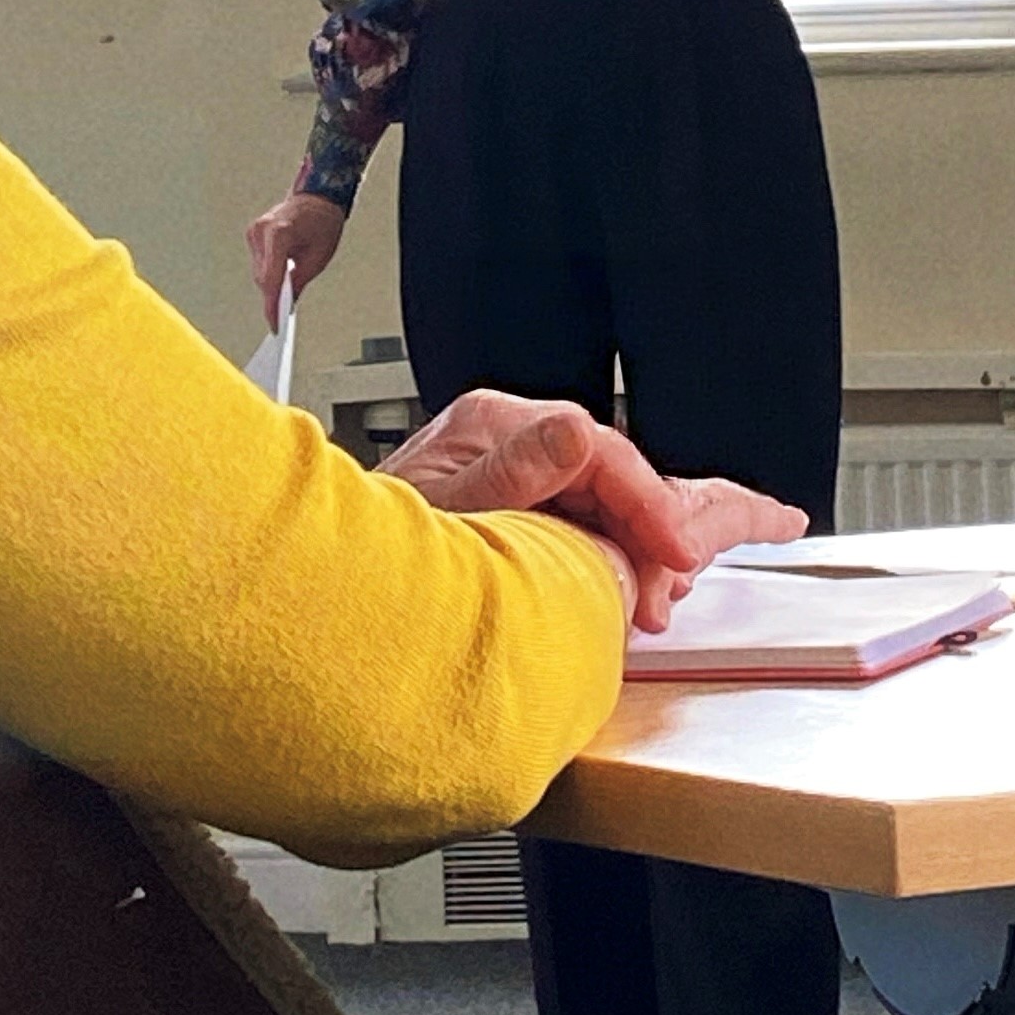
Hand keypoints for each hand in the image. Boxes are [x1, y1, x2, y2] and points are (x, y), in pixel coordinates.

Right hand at [245, 192, 345, 322]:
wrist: (318, 197)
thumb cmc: (322, 223)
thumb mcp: (318, 258)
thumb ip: (298, 282)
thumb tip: (286, 304)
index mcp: (279, 233)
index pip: (271, 277)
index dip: (272, 305)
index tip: (274, 324)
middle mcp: (262, 230)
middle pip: (263, 277)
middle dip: (273, 296)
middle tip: (281, 318)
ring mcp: (255, 231)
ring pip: (259, 271)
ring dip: (271, 284)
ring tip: (283, 297)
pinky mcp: (253, 233)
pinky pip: (258, 262)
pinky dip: (268, 272)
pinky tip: (279, 279)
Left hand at [377, 389, 807, 631]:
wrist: (326, 589)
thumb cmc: (362, 551)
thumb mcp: (436, 513)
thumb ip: (506, 477)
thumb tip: (574, 432)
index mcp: (494, 426)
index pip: (600, 451)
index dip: (646, 506)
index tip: (674, 559)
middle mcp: (513, 441)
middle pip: (618, 475)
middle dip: (660, 531)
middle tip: (688, 581)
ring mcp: (522, 476)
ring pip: (616, 500)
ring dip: (652, 547)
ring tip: (685, 581)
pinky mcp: (526, 513)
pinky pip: (598, 520)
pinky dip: (634, 548)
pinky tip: (670, 563)